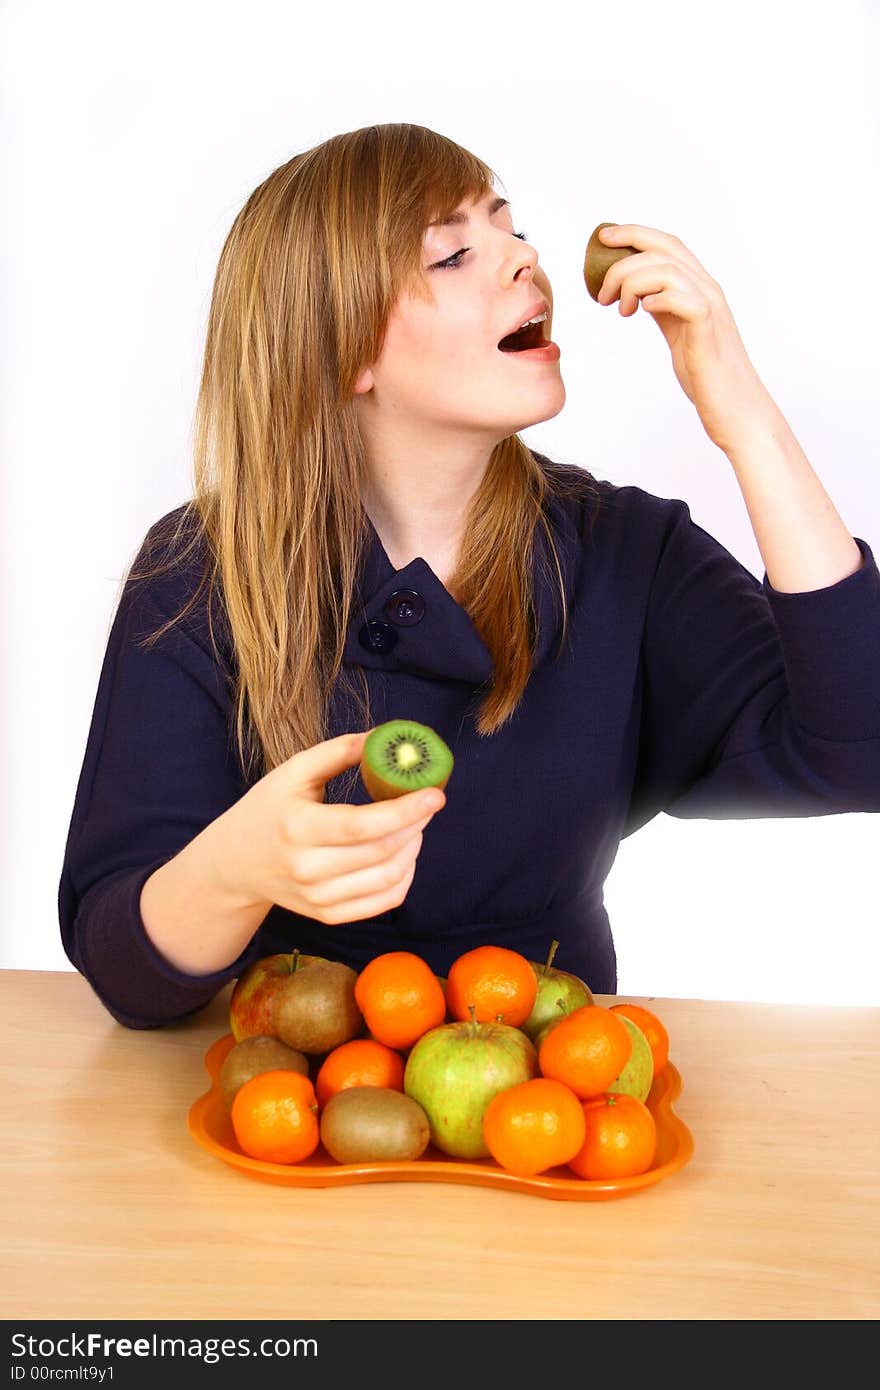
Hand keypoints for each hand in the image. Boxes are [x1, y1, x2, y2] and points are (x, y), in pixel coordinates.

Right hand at [213, 731, 444, 924]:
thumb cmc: (269, 809)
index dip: (405, 810)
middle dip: (416, 825)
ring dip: (413, 849)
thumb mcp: (294, 771)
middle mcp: (306, 868)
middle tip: (426, 803)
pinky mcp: (327, 915)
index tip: (436, 794)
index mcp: (297, 827)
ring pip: (388, 878)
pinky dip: (405, 877)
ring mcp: (317, 897)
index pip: (362, 824)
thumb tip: (387, 736)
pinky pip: (384, 902)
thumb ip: (340, 750)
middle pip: (381, 851)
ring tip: (414, 826)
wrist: (235, 864)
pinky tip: (404, 855)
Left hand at [595, 224, 777, 454]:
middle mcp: (708, 290)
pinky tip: (643, 313)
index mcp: (699, 287)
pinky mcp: (707, 331)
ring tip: (620, 310)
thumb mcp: (678, 332)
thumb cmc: (705, 374)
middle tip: (600, 290)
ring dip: (632, 284)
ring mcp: (710, 308)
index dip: (634, 233)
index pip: (667, 245)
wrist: (735, 407)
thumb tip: (638, 295)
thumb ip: (663, 309)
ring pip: (667, 269)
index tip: (603, 238)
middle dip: (624, 257)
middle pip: (664, 249)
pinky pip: (682, 298)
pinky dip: (657, 299)